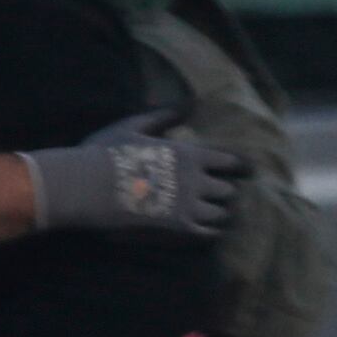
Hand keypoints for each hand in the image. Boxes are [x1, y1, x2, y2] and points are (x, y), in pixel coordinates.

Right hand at [21, 109, 246, 239]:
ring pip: (221, 213)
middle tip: (222, 193)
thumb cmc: (107, 153)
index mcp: (188, 154)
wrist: (88, 187)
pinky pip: (207, 233)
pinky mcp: (177, 228)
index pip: (228, 160)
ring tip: (217, 213)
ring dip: (219, 212)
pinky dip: (210, 231)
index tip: (247, 170)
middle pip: (227, 190)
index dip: (240, 165)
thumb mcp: (134, 126)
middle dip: (225, 191)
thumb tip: (188, 102)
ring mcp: (188, 206)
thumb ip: (163, 116)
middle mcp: (195, 180)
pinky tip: (207, 230)